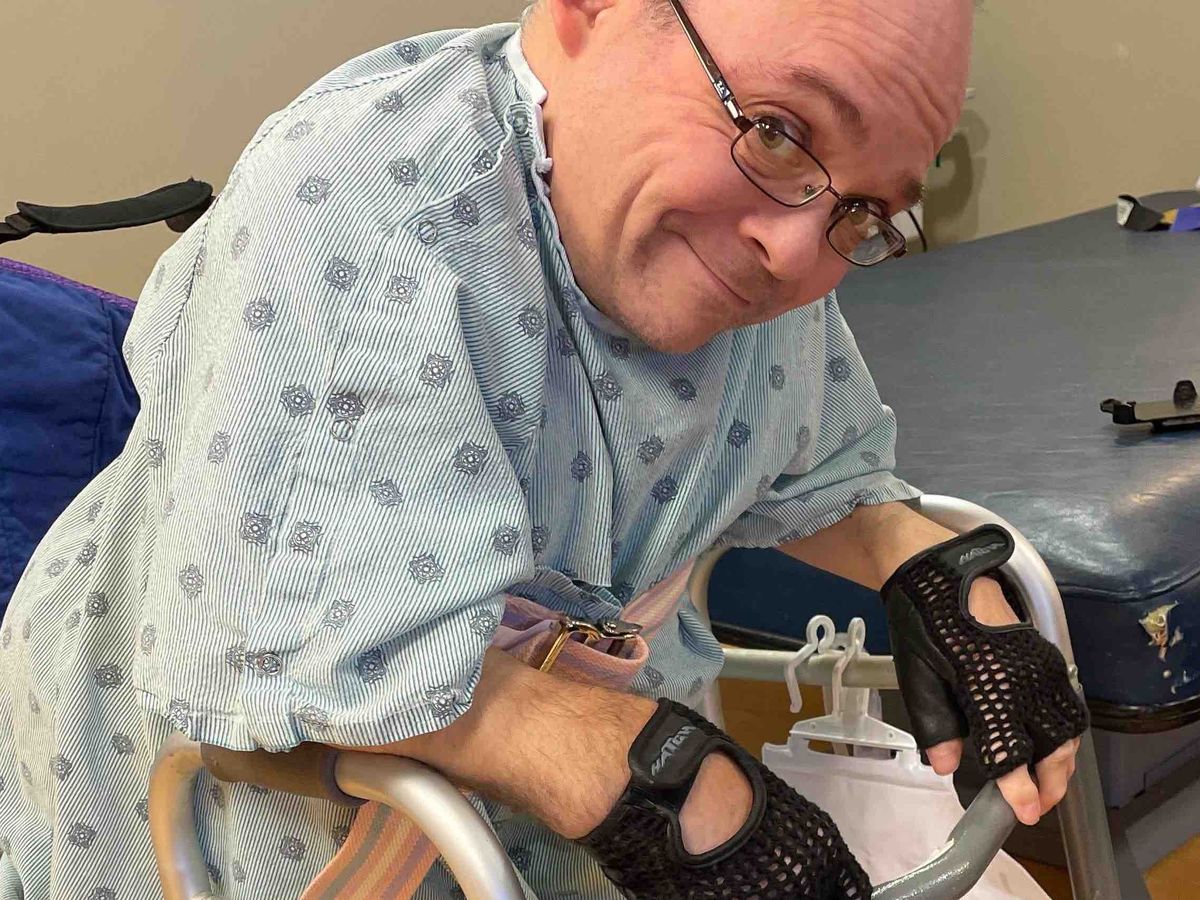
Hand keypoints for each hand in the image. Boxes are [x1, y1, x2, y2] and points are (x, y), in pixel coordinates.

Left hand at [882, 528, 1090, 828]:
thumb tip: (948, 766)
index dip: (1018, 787)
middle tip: (1036, 804)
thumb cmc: (922, 622)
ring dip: (1062, 759)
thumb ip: (934, 723)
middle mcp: (1023, 676)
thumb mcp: (914, 674)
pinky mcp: (1045, 653)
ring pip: (1067, 725)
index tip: (1022, 811)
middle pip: (1054, 743)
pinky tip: (1047, 743)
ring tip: (1045, 781)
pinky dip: (1063, 731)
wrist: (939, 572)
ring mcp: (1040, 664)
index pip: (1011, 749)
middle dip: (1050, 781)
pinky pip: (1065, 702)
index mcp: (986, 683)